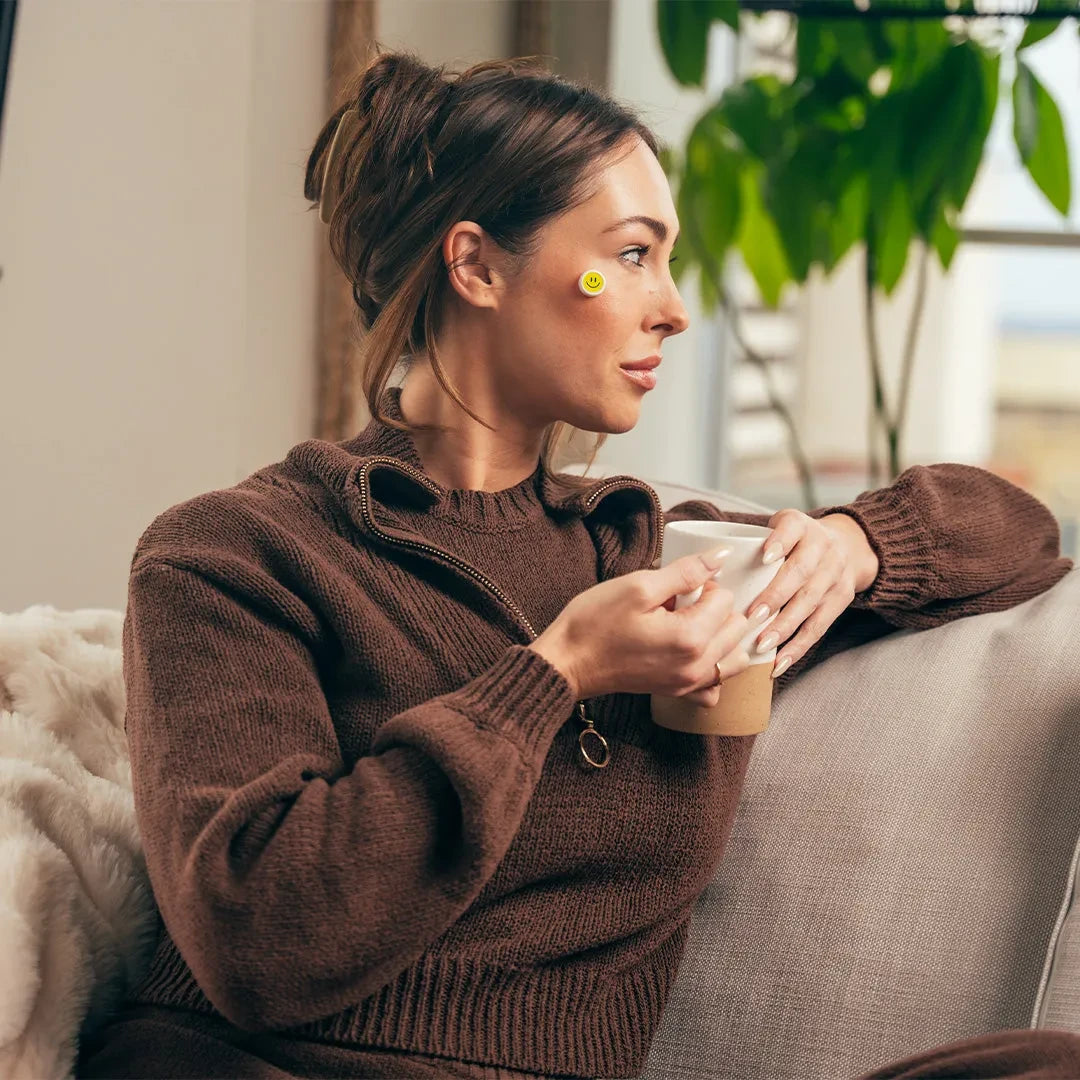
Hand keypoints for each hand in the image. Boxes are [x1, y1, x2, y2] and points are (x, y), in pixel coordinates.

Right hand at [529, 549, 751, 703]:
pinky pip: (716, 683)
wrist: (568, 662)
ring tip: (690, 623)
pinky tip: (693, 651)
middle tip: (681, 602)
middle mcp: (697, 666)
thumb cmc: (595, 623)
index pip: (726, 599)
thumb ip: (685, 572)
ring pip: (734, 656)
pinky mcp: (678, 691)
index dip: (704, 583)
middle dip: (715, 608)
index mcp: (690, 637)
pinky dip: (714, 665)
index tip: (677, 585)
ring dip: (721, 635)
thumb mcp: (638, 586)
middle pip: (736, 627)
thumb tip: (720, 556)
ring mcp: (689, 684)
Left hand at [745, 510, 878, 678]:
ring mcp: (835, 575)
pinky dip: (798, 648)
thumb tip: (703, 569)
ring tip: (762, 644)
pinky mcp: (841, 600)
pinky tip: (779, 664)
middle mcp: (823, 548)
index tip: (764, 557)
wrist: (848, 546)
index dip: (780, 541)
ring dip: (785, 627)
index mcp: (802, 526)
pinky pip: (819, 627)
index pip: (792, 527)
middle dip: (777, 596)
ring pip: (810, 603)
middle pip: (801, 572)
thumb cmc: (795, 542)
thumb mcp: (778, 528)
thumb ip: (749, 542)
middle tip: (753, 615)